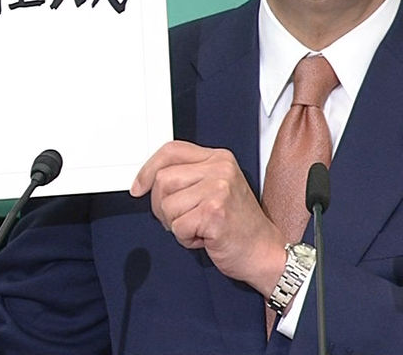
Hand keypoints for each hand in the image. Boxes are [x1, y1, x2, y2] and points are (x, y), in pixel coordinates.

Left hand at [130, 141, 286, 294]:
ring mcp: (219, 189)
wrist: (264, 252)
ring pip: (167, 204)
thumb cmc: (238, 226)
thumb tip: (149, 179)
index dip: (148, 170)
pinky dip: (185, 239)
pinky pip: (178, 226)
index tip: (138, 187)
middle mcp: (220, 169)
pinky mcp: (215, 212)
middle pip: (163, 179)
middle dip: (162, 205)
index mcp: (219, 159)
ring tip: (198, 228)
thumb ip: (189, 177)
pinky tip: (205, 237)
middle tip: (182, 219)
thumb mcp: (216, 189)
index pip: (171, 150)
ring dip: (176, 224)